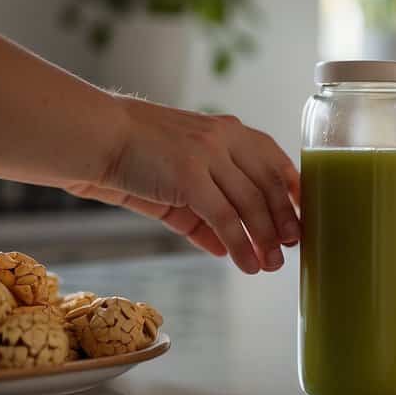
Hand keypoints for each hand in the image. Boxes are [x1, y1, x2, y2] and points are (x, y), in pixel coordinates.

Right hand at [66, 96, 300, 273]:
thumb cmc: (133, 158)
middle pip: (268, 184)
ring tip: (271, 265)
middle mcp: (224, 138)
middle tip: (292, 247)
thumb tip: (228, 247)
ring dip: (265, 239)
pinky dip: (239, 245)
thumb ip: (205, 210)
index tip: (302, 215)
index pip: (274, 158)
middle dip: (283, 219)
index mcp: (227, 129)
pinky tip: (246, 264)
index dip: (292, 189)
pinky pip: (224, 218)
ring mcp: (208, 154)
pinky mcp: (189, 176)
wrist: (93, 138)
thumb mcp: (179, 178)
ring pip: (250, 204)